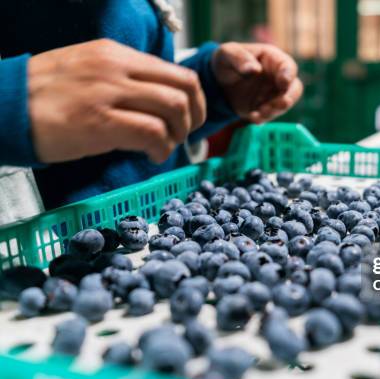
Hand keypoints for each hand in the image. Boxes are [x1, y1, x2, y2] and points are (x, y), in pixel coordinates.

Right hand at [28, 39, 205, 163]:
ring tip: (165, 147)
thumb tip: (156, 100)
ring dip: (179, 134)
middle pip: (184, 89)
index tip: (190, 117)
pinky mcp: (101, 122)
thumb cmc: (45, 95)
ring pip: (173, 109)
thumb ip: (123, 79)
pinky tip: (153, 156)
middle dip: (195, 116)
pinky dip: (162, 149)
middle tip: (185, 134)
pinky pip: (152, 133)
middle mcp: (117, 68)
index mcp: (116, 55)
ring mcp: (109, 94)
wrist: (4, 107)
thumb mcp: (88, 71)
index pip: (176, 72)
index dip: (193, 100)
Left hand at [211, 42, 302, 123]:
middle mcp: (278, 78)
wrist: (218, 81)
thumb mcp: (228, 53)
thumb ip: (240, 59)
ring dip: (275, 110)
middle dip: (289, 97)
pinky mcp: (266, 108)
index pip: (288, 67)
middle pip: (295, 88)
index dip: (289, 74)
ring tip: (260, 112)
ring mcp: (273, 94)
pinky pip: (270, 115)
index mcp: (273, 60)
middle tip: (280, 104)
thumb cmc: (226, 60)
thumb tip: (255, 70)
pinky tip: (252, 117)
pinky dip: (264, 118)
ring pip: (284, 105)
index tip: (284, 82)